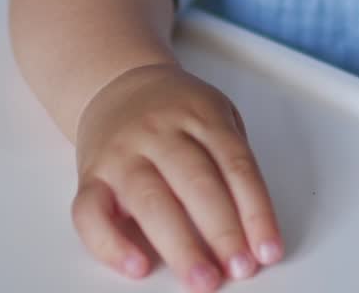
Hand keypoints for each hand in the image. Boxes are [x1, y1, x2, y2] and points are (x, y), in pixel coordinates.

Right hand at [72, 62, 283, 289]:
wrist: (116, 84)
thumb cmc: (175, 111)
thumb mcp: (214, 112)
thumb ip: (232, 157)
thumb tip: (253, 225)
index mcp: (200, 114)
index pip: (235, 164)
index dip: (255, 210)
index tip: (268, 250)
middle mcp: (160, 131)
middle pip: (196, 182)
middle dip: (222, 231)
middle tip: (241, 269)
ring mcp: (122, 153)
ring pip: (150, 201)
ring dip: (181, 246)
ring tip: (203, 280)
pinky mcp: (90, 176)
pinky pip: (91, 213)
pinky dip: (112, 245)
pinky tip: (138, 267)